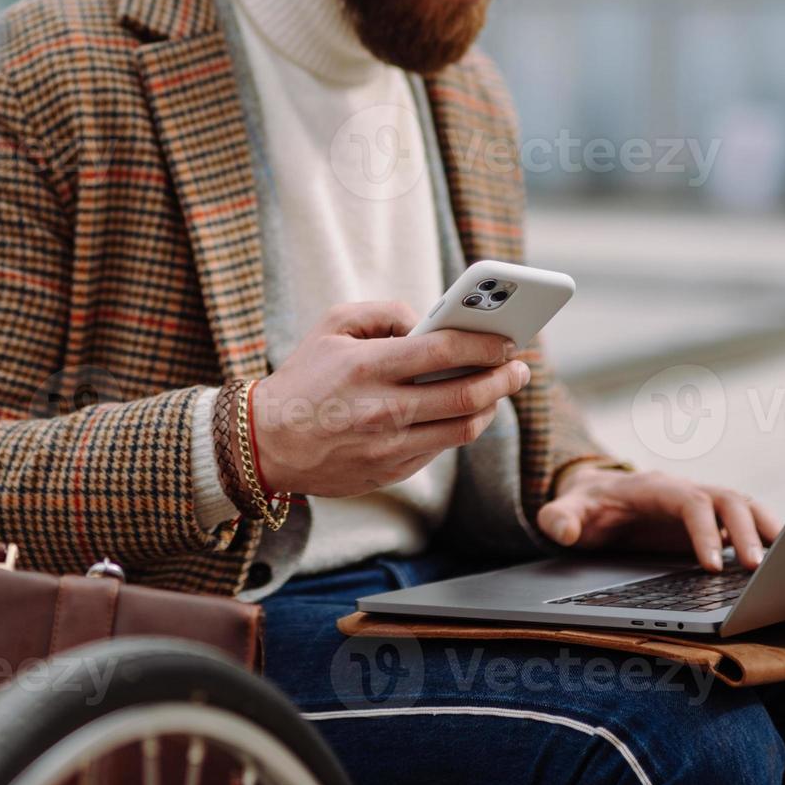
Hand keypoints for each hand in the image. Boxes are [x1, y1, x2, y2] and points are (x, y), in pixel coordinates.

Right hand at [250, 301, 530, 497]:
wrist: (265, 443)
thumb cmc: (303, 378)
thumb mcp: (331, 327)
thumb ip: (384, 313)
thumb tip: (428, 322)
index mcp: (368, 368)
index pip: (444, 351)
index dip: (484, 344)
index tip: (506, 338)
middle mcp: (382, 410)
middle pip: (465, 395)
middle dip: (503, 378)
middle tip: (518, 366)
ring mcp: (389, 446)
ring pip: (462, 428)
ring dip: (490, 407)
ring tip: (499, 389)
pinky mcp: (391, 471)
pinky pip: (441, 448)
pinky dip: (459, 427)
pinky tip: (465, 410)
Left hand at [536, 466, 781, 571]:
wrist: (596, 497)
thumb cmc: (586, 507)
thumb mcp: (565, 511)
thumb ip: (559, 519)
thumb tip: (563, 531)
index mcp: (655, 488)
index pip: (690, 503)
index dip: (703, 532)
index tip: (710, 565)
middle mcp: (685, 491)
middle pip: (727, 501)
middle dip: (746, 531)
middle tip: (756, 569)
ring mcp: (701, 505)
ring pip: (744, 507)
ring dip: (765, 529)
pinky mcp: (710, 522)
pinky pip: (745, 523)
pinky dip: (764, 536)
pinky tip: (779, 560)